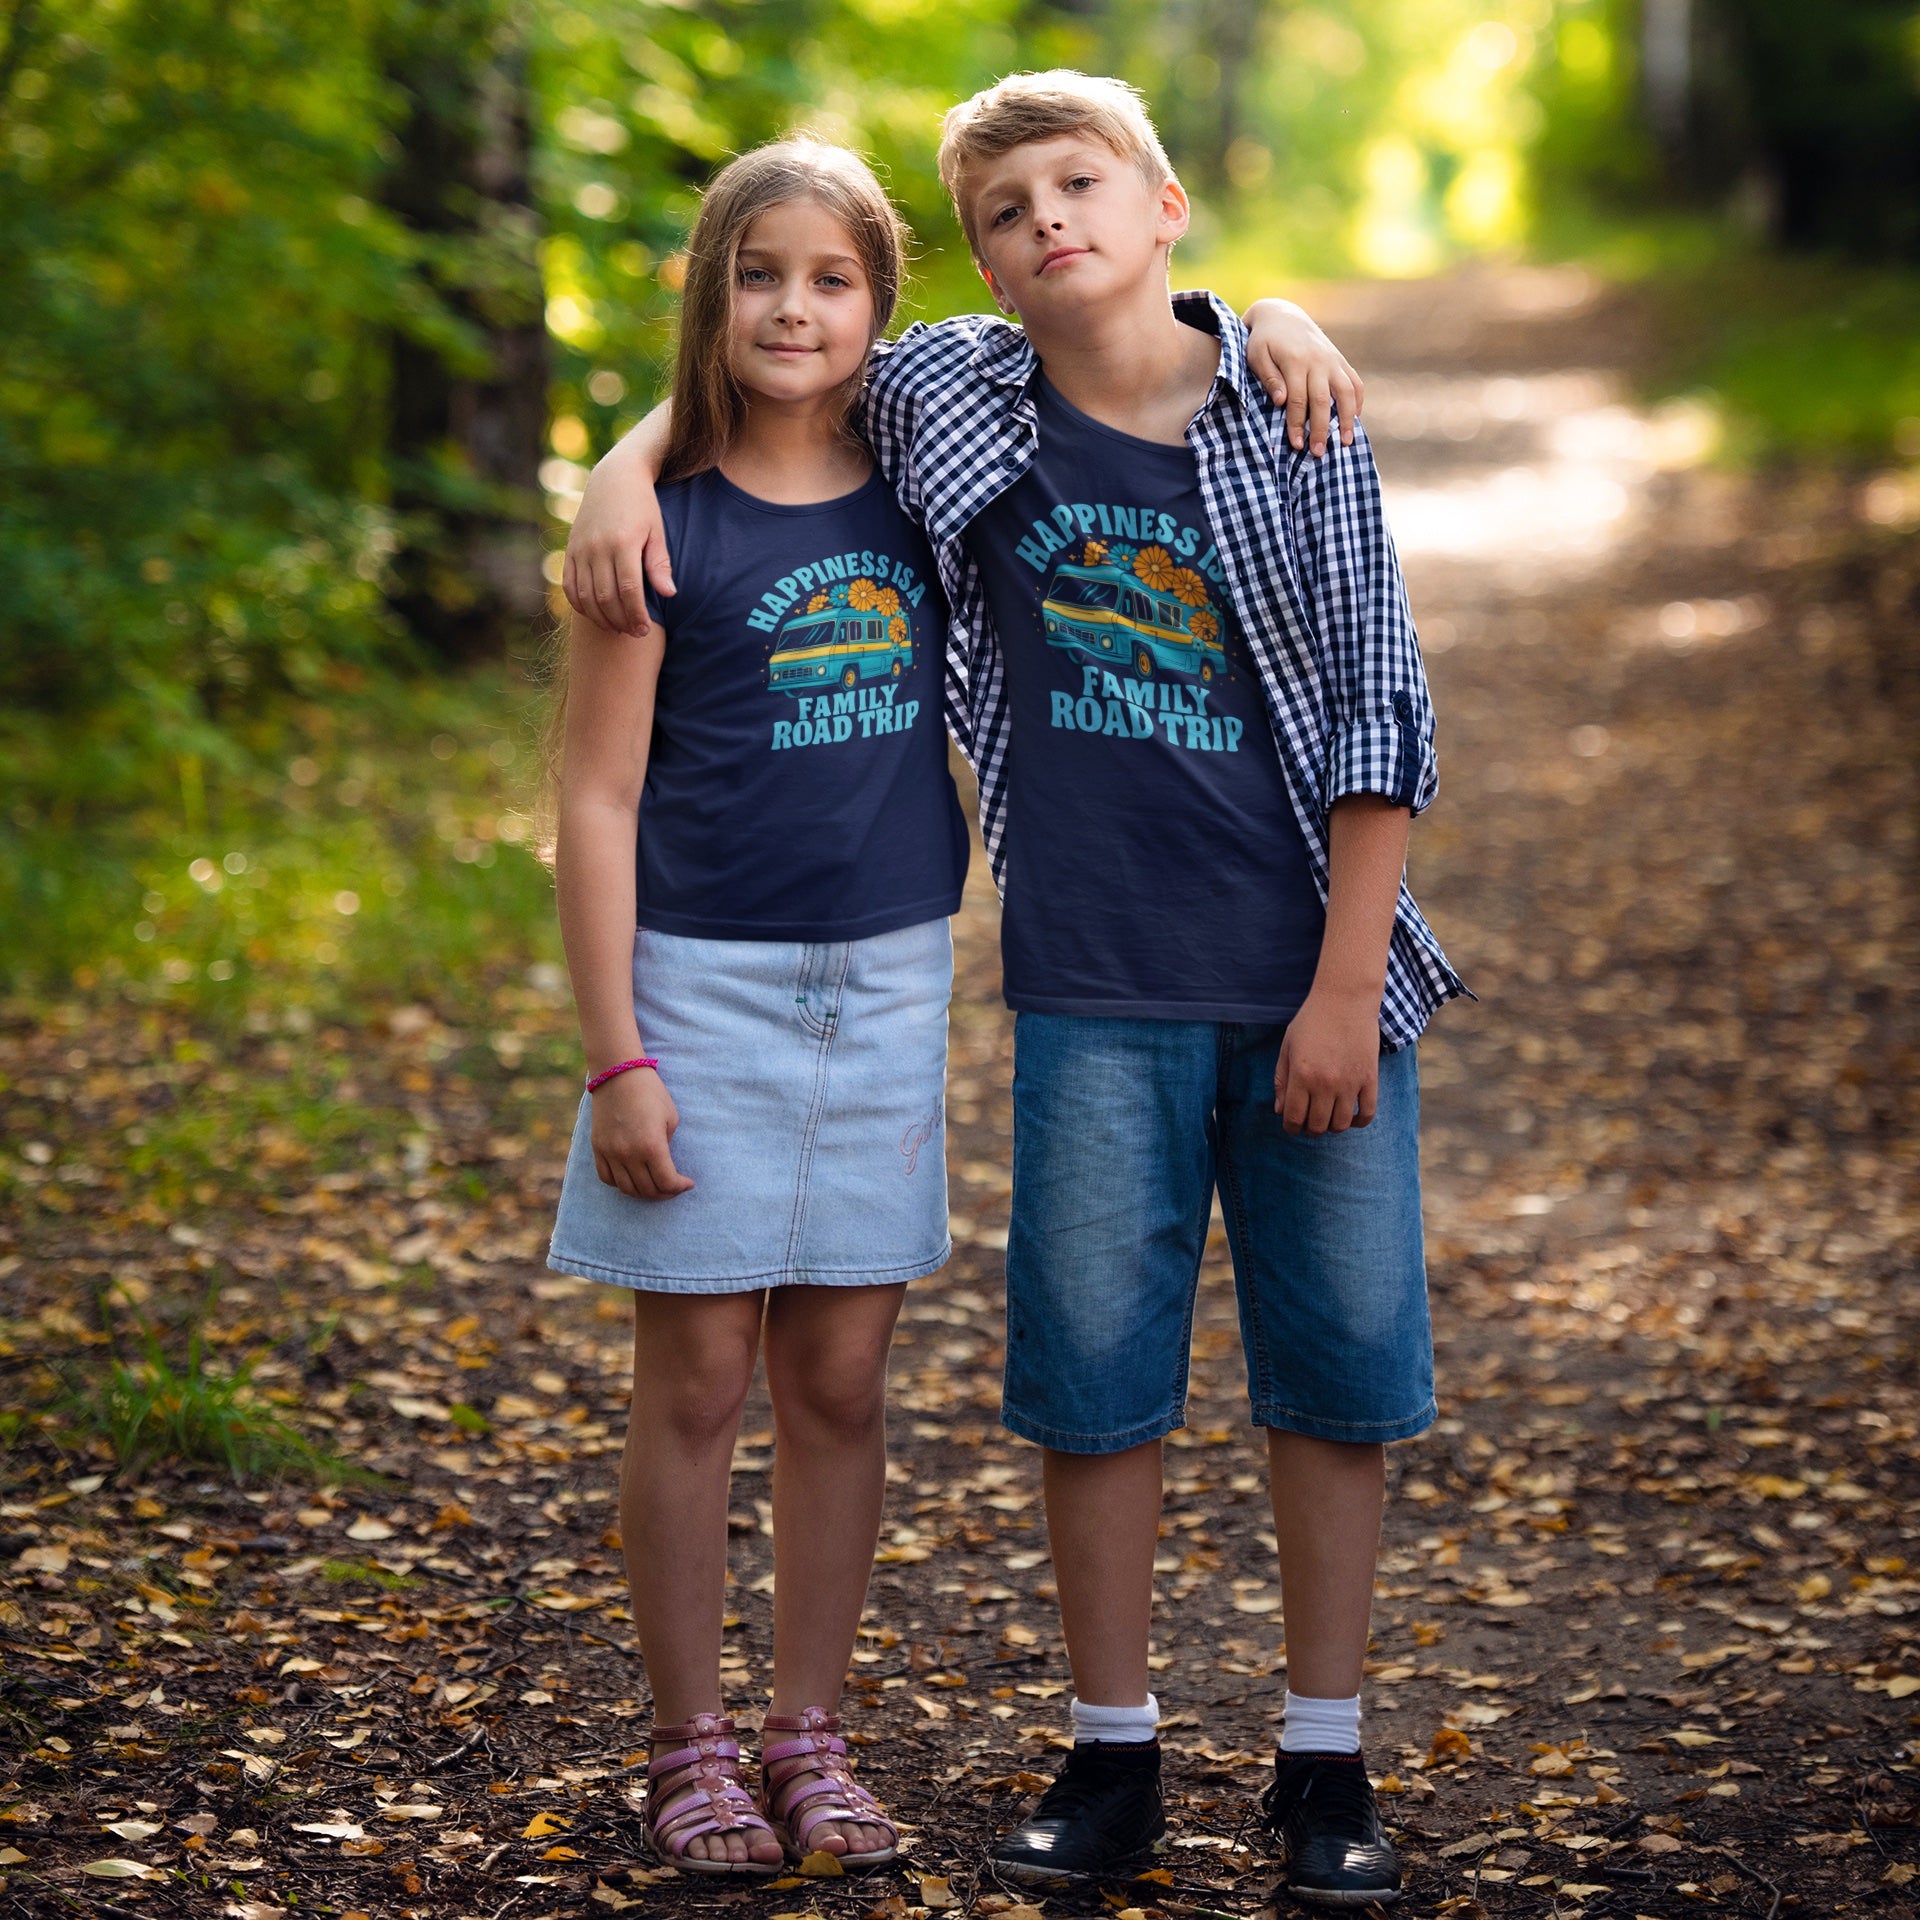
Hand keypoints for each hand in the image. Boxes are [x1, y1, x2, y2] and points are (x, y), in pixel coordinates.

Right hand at [562, 437, 675, 636]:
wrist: (614, 478)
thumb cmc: (643, 506)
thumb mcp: (656, 531)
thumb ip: (660, 564)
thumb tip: (670, 594)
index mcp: (623, 542)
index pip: (629, 590)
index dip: (636, 615)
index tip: (644, 630)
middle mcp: (597, 547)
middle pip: (606, 597)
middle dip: (620, 621)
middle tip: (634, 633)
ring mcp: (580, 549)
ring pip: (585, 595)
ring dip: (600, 618)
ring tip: (617, 628)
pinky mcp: (569, 550)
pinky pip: (569, 585)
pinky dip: (579, 605)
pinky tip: (595, 614)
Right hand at [590, 1068, 693, 1198]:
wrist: (618, 1074)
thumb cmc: (650, 1092)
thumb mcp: (670, 1118)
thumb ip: (667, 1146)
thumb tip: (663, 1165)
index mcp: (652, 1146)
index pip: (667, 1182)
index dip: (680, 1187)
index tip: (687, 1183)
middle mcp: (629, 1154)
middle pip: (647, 1190)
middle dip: (665, 1192)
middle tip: (673, 1186)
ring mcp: (610, 1152)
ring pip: (627, 1189)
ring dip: (643, 1192)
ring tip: (654, 1185)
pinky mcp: (598, 1148)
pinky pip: (607, 1178)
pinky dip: (621, 1184)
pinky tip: (632, 1178)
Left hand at [1243, 298, 1364, 456]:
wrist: (1282, 315)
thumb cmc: (1264, 341)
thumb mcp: (1257, 356)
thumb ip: (1269, 378)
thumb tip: (1282, 401)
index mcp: (1295, 360)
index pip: (1297, 400)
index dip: (1296, 425)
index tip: (1296, 445)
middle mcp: (1317, 361)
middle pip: (1322, 400)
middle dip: (1320, 429)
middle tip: (1318, 453)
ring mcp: (1332, 360)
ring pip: (1345, 392)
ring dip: (1346, 419)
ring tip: (1345, 442)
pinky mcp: (1340, 360)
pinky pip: (1354, 382)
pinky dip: (1358, 401)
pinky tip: (1355, 420)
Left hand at [1273, 988, 1379, 1134]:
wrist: (1345, 999)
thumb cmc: (1312, 1021)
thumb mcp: (1287, 1047)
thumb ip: (1281, 1080)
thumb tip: (1280, 1111)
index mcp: (1301, 1075)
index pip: (1294, 1118)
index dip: (1291, 1127)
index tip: (1292, 1124)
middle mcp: (1325, 1083)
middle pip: (1317, 1126)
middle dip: (1309, 1129)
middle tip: (1309, 1120)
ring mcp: (1350, 1083)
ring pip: (1341, 1124)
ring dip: (1332, 1127)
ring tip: (1328, 1117)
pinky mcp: (1370, 1079)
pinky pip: (1367, 1114)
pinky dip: (1358, 1122)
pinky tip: (1350, 1116)